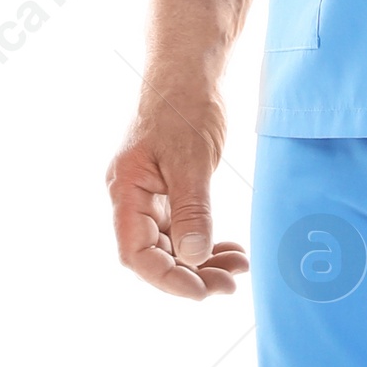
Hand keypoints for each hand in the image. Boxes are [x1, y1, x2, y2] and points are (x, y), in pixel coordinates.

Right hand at [107, 74, 249, 299]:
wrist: (188, 75)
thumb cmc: (183, 108)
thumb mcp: (190, 159)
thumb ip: (192, 209)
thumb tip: (193, 257)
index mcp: (126, 192)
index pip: (136, 253)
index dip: (166, 279)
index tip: (202, 290)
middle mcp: (133, 201)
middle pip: (154, 257)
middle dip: (191, 276)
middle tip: (230, 285)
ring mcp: (151, 200)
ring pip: (172, 249)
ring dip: (203, 264)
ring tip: (239, 268)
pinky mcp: (170, 195)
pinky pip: (184, 233)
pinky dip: (207, 246)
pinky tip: (232, 252)